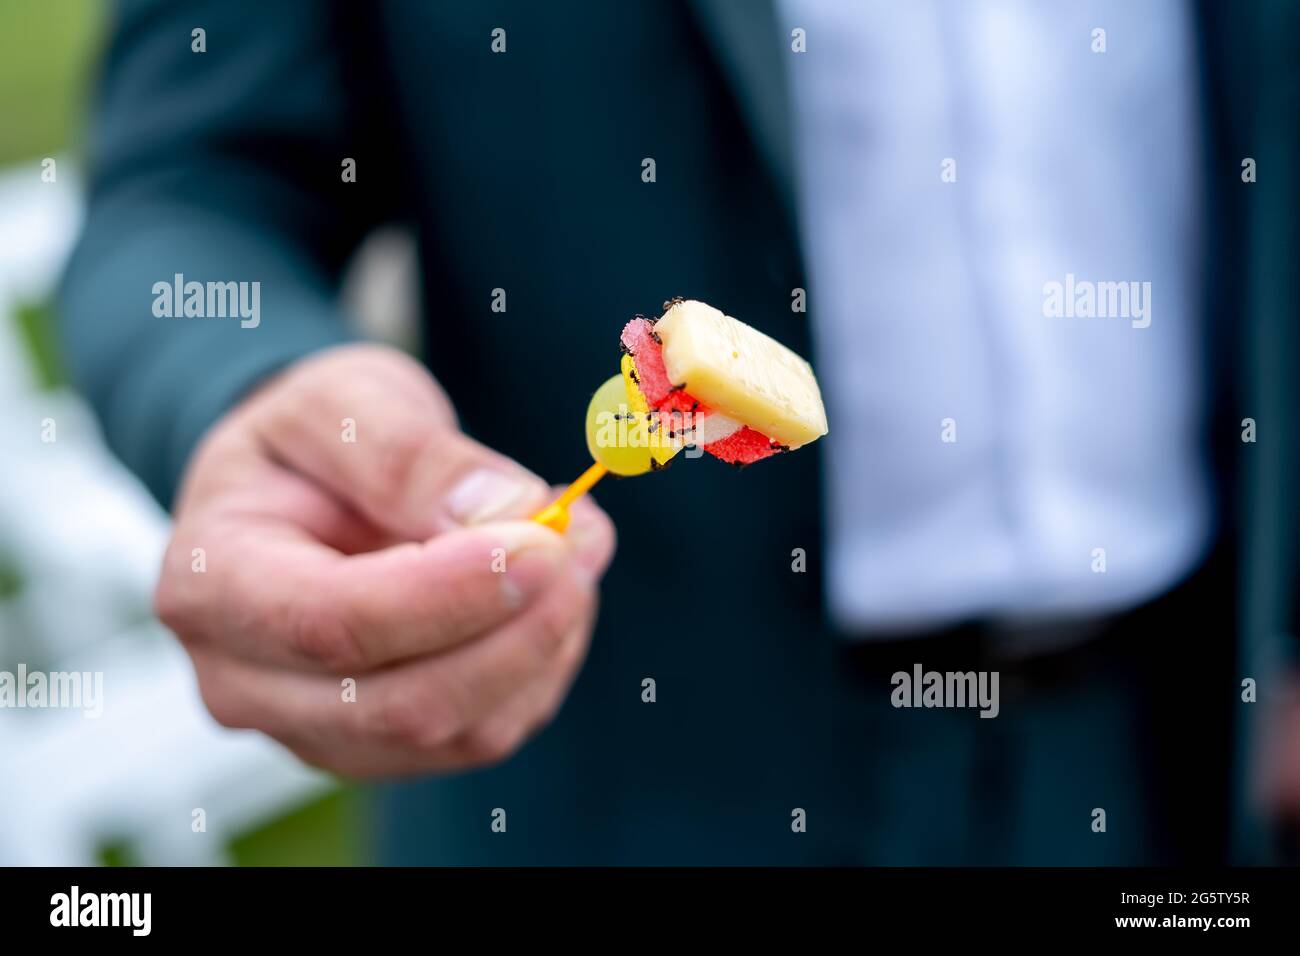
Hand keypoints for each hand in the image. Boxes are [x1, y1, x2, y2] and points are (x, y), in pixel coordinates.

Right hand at [155, 344, 614, 776]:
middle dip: (516, 632)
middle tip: (584, 543)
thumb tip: (509, 514)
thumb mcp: (343, 403)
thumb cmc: (312, 441)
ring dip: (542, 647)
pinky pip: (483, 734)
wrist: (300, 488)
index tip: (542, 544)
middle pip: (401, 705)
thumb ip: (411, 455)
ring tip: (578, 548)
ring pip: (456, 732)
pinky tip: (554, 595)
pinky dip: (540, 668)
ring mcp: (314, 730)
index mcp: (212, 585)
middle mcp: (245, 682)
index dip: (448, 595)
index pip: (331, 623)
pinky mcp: (381, 746)